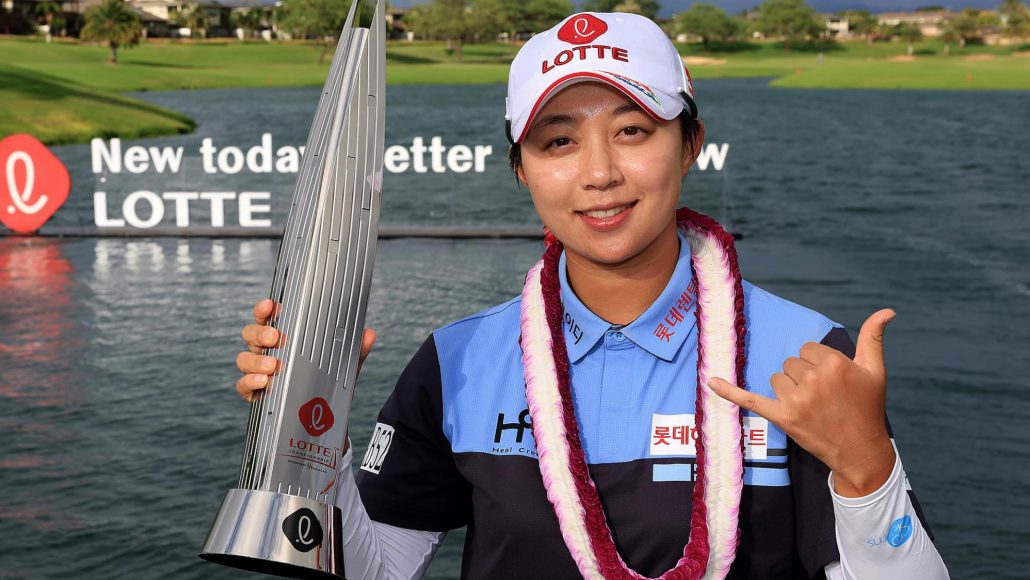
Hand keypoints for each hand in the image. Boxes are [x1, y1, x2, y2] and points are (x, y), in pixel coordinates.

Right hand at [235, 298, 376, 401]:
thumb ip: (356, 350)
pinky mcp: (255, 393)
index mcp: (285, 337)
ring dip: (256, 360)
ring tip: (274, 366)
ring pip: (245, 359)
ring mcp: (259, 371)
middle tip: (276, 338)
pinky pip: (243, 386)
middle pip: (251, 334)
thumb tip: (369, 334)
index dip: (265, 309)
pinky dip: (250, 383)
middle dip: (260, 333)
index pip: (268, 317)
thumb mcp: (344, 365)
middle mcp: (268, 350)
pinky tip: (263, 384)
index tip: (271, 306)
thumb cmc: (328, 380)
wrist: (323, 417)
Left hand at [708, 309, 896, 496]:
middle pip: (791, 363)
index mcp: (834, 364)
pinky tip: (711, 382)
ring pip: (777, 378)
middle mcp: (814, 379)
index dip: (817, 364)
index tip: (831, 382)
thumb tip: (888, 310)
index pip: (807, 349)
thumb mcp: (875, 370)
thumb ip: (874, 337)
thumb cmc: (868, 408)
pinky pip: (750, 400)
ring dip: (789, 390)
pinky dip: (730, 392)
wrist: (861, 450)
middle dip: (803, 377)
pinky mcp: (783, 417)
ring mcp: (797, 400)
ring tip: (811, 407)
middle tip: (823, 398)